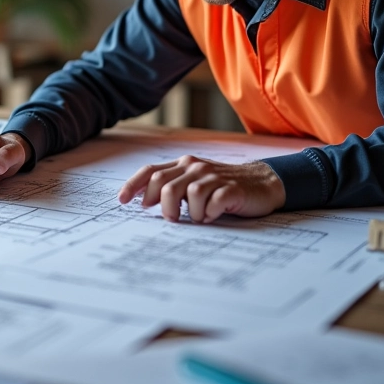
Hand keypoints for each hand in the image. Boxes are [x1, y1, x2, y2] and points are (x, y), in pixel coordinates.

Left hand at [117, 155, 285, 222]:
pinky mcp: (231, 189)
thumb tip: (145, 202)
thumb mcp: (194, 183)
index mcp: (183, 164)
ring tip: (199, 217)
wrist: (261, 183)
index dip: (133, 185)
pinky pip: (212, 204)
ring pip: (187, 195)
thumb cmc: (222, 186)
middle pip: (164, 184)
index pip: (150, 171)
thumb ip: (172, 187)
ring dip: (190, 214)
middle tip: (171, 219)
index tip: (122, 201)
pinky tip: (213, 216)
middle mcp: (195, 167)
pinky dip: (209, 214)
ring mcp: (213, 177)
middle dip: (163, 206)